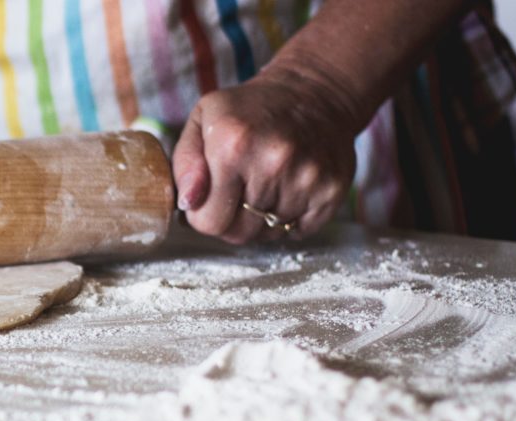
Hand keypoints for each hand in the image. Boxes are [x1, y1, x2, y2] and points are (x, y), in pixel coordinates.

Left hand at [172, 65, 360, 243]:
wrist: (314, 92)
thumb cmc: (249, 110)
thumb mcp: (202, 120)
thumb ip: (184, 164)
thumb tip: (188, 203)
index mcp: (233, 147)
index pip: (209, 222)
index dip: (204, 215)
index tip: (210, 198)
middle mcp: (273, 163)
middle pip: (239, 233)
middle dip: (232, 220)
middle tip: (238, 192)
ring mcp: (306, 178)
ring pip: (269, 234)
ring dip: (262, 218)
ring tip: (266, 183)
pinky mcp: (331, 190)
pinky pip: (300, 230)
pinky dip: (291, 218)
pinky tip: (289, 188)